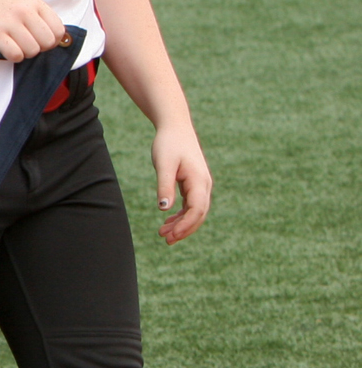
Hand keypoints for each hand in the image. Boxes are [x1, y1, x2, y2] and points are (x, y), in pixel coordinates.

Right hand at [0, 0, 65, 61]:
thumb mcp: (23, 5)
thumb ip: (40, 19)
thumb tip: (58, 41)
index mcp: (35, 3)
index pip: (58, 30)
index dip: (51, 40)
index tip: (39, 40)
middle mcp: (24, 11)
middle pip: (47, 42)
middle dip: (38, 48)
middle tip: (25, 44)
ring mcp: (10, 22)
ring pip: (32, 50)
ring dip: (24, 53)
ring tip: (14, 45)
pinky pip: (16, 54)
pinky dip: (12, 57)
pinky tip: (6, 49)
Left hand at [152, 120, 210, 243]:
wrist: (175, 127)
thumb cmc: (168, 144)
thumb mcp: (163, 165)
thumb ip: (164, 186)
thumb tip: (164, 209)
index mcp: (199, 181)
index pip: (197, 209)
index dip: (186, 225)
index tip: (171, 236)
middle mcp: (204, 184)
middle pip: (199, 214)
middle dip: (184, 229)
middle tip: (166, 240)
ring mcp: (200, 185)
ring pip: (195, 211)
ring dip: (182, 224)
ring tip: (163, 234)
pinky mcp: (193, 184)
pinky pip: (191, 205)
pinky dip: (181, 215)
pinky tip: (168, 222)